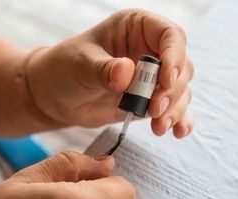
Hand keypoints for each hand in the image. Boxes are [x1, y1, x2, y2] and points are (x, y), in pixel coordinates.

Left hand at [27, 9, 193, 137]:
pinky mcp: (151, 100)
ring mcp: (153, 77)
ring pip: (180, 90)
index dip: (174, 56)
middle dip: (172, 91)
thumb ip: (103, 69)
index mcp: (137, 27)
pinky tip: (178, 131)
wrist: (56, 97)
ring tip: (158, 127)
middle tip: (154, 110)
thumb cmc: (65, 69)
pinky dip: (180, 120)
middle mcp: (150, 49)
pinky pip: (175, 109)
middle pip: (181, 66)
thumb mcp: (80, 65)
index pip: (169, 35)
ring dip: (174, 109)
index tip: (165, 80)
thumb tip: (127, 71)